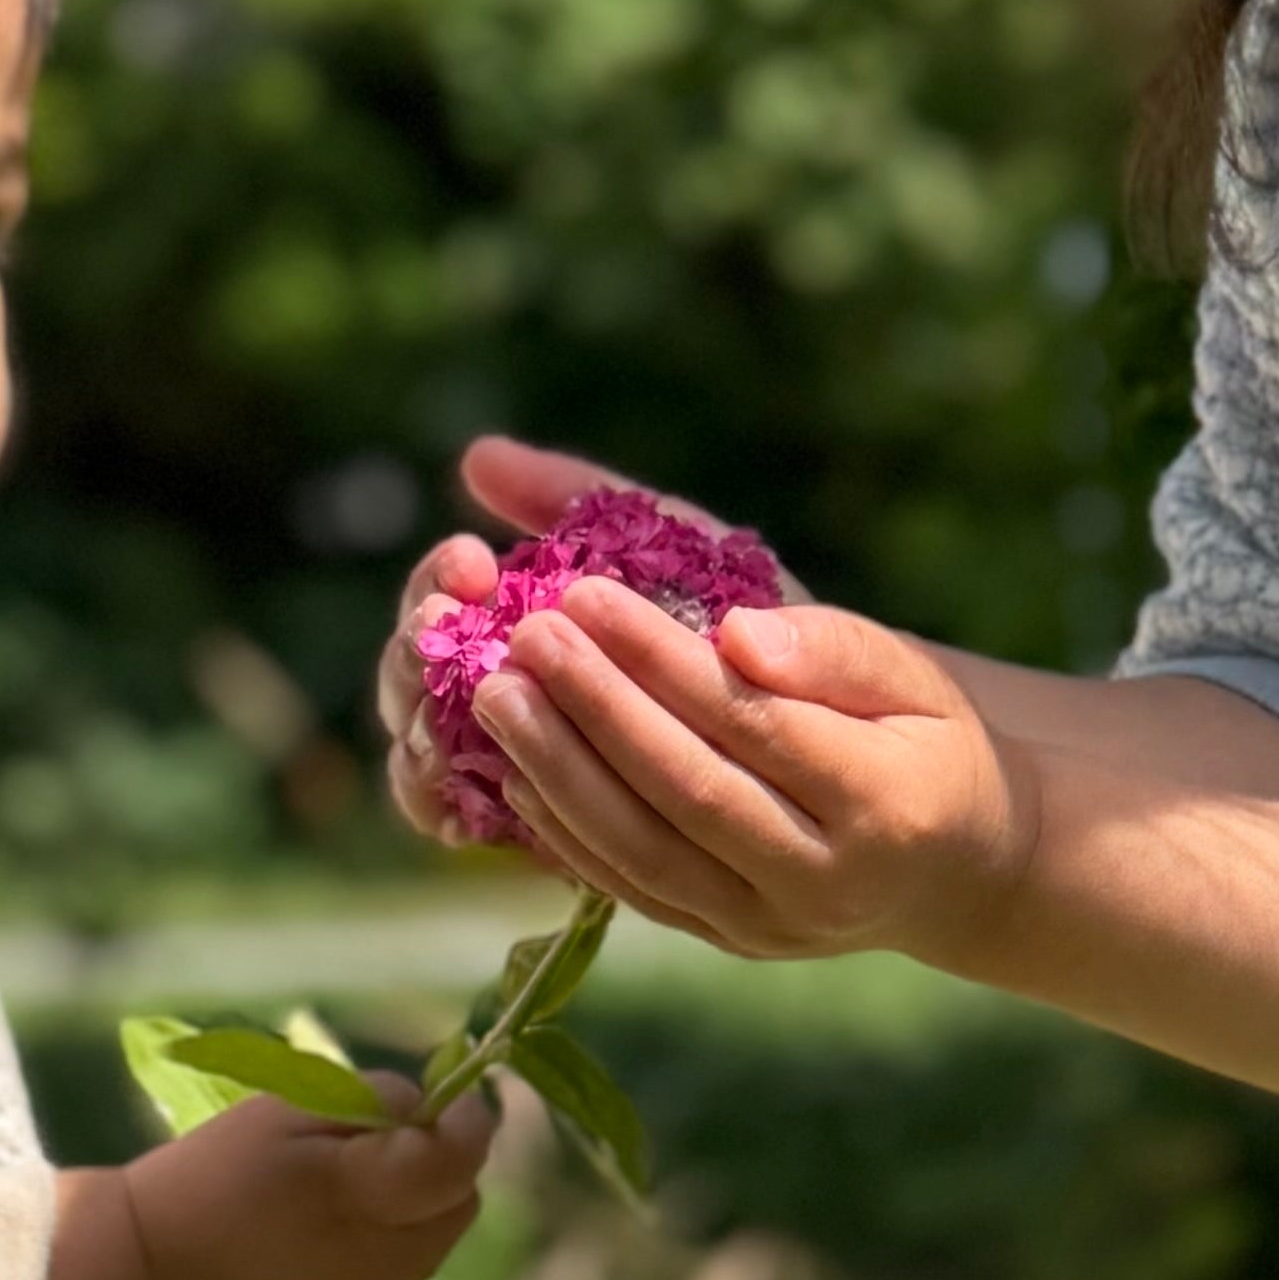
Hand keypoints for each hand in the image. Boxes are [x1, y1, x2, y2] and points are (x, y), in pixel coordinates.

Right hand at [124, 1073, 494, 1279]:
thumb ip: (376, 1103)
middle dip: (438, 1171)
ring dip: (412, 1214)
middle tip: (380, 1149)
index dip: (466, 1124)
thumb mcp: (289, 1108)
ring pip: (433, 1246)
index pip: (460, 1162)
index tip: (450, 1100)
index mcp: (363, 1196)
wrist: (150, 1271)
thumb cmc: (214, 1173)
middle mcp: (383, 1262)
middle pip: (459, 1206)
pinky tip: (323, 1240)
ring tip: (344, 1195)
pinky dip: (381, 1253)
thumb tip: (435, 1117)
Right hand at [373, 436, 784, 851]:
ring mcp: (521, 754)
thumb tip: (479, 457)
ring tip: (452, 720)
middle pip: (414, 672)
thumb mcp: (692, 549)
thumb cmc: (769, 619)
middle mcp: (507, 680)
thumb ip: (591, 499)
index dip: (434, 584)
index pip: (442, 595)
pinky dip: (442, 804)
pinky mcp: (548, 823)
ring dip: (419, 731)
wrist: (864, 728)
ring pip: (420, 749)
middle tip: (447, 634)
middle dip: (416, 653)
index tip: (468, 565)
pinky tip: (464, 802)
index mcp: (529, 607)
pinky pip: (461, 818)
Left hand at [451, 581, 1027, 963]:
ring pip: (646, 853)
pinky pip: (632, 888)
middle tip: (523, 638)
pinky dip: (566, 830)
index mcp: (886, 802)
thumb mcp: (914, 675)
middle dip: (594, 711)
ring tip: (496, 695)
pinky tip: (516, 768)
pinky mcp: (727, 941)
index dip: (662, 662)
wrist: (955, 864)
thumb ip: (831, 647)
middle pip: (688, 792)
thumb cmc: (928, 740)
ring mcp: (771, 926)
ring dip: (559, 773)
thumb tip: (735, 634)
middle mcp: (826, 880)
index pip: (752, 725)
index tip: (585, 594)